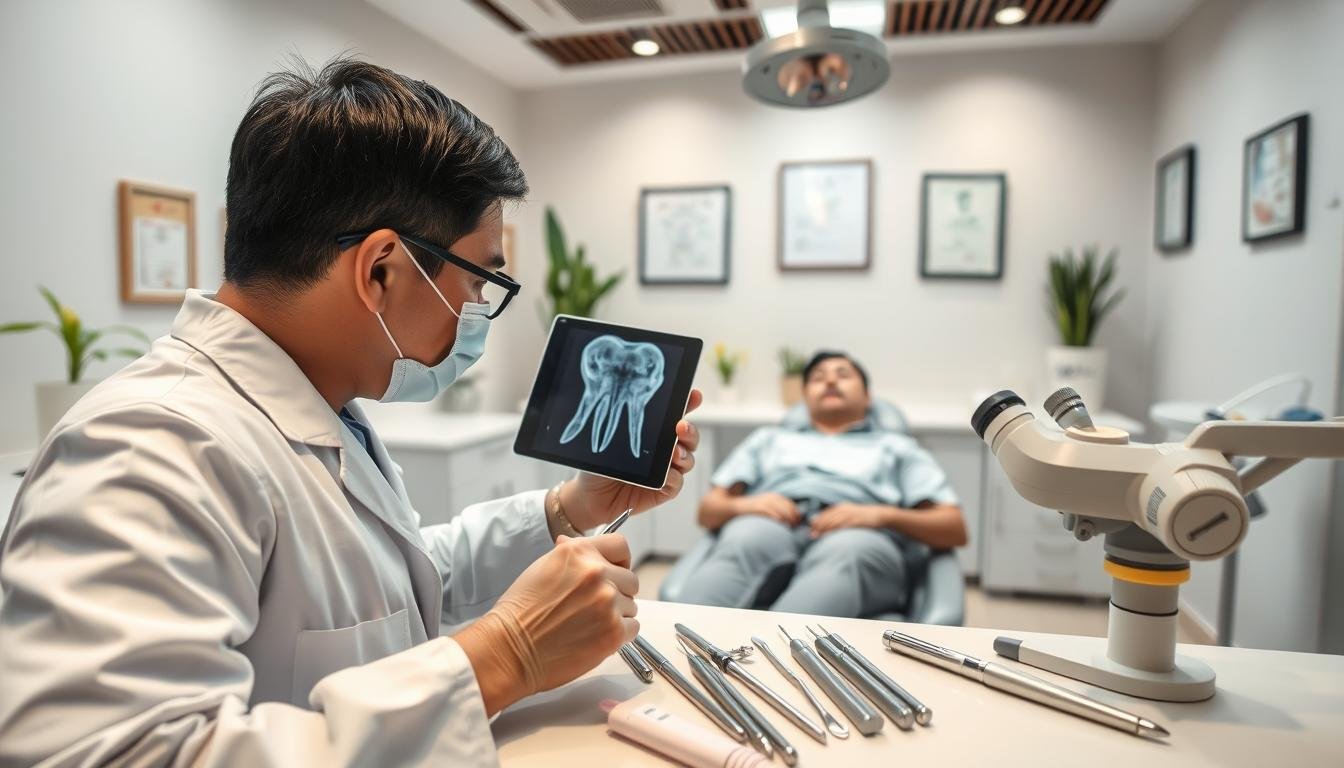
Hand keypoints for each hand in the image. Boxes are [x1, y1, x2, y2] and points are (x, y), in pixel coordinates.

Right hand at [455, 533, 637, 713]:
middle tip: (594, 607)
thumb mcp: (541, 568)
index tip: (614, 573)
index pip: (620, 546)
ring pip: (631, 606)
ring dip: (616, 615)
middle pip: (630, 579)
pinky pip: (632, 628)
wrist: (509, 648)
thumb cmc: (520, 612)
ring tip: (588, 624)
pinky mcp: (614, 631)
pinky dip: (619, 634)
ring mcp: (608, 602)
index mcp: (579, 552)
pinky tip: (594, 636)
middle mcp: (597, 573)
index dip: (619, 562)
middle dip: (617, 592)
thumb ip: (569, 556)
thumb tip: (575, 544)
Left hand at [566, 389, 702, 529]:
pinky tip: (665, 475)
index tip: (694, 396)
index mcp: (654, 433)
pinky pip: (677, 482)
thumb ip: (627, 430)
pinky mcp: (664, 490)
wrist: (591, 496)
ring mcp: (667, 470)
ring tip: (674, 453)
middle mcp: (665, 450)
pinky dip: (673, 478)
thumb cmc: (600, 466)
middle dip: (690, 430)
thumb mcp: (611, 443)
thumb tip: (640, 412)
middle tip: (681, 427)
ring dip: (685, 454)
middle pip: (689, 437)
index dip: (688, 404)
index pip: (675, 415)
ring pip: (688, 459)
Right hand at [736, 492, 801, 525]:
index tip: (797, 523)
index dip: (796, 515)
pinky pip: (774, 515)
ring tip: (789, 529)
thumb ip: (777, 510)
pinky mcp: (760, 508)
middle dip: (794, 519)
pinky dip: (780, 521)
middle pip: (790, 509)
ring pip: (784, 512)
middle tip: (794, 527)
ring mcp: (766, 502)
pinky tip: (781, 527)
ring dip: (789, 521)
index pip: (791, 505)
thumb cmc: (752, 510)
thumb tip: (790, 520)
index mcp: (775, 496)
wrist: (736, 506)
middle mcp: (772, 497)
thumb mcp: (766, 506)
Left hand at [809, 503, 885, 537]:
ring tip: (817, 536)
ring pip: (834, 522)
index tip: (810, 529)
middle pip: (828, 518)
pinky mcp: (857, 521)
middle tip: (811, 535)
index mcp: (841, 507)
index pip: (825, 514)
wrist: (878, 514)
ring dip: (824, 529)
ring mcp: (851, 515)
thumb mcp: (848, 513)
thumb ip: (837, 517)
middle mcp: (844, 509)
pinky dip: (836, 530)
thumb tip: (823, 525)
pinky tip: (831, 535)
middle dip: (818, 527)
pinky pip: (844, 526)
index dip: (817, 522)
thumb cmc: (861, 516)